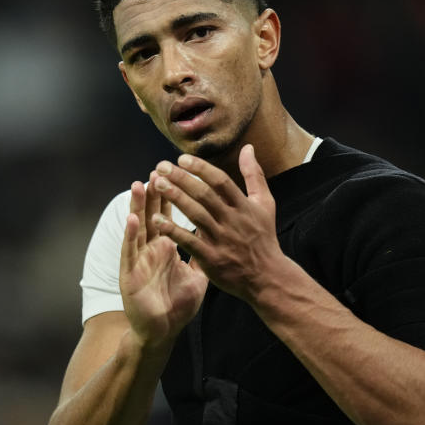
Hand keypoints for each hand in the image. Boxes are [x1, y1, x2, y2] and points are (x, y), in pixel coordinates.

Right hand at [119, 170, 207, 349]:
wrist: (163, 331)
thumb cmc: (176, 304)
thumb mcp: (196, 276)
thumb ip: (203, 255)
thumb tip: (216, 237)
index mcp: (167, 248)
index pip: (169, 216)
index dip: (172, 197)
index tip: (177, 174)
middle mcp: (151, 250)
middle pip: (152, 215)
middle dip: (155, 194)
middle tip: (157, 169)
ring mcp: (139, 261)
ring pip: (138, 228)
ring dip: (138, 207)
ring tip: (139, 184)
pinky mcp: (130, 275)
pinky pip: (130, 252)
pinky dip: (130, 235)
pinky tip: (132, 220)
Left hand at [151, 144, 284, 301]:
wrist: (267, 276)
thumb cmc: (263, 237)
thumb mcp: (265, 203)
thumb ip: (254, 175)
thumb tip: (248, 148)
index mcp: (244, 206)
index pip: (221, 181)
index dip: (201, 168)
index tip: (182, 159)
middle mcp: (233, 221)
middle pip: (205, 195)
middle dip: (182, 179)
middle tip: (161, 166)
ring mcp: (222, 240)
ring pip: (196, 215)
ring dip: (176, 198)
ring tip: (157, 185)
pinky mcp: (212, 259)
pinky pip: (190, 242)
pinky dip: (173, 231)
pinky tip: (157, 220)